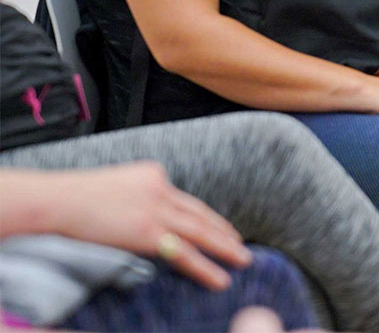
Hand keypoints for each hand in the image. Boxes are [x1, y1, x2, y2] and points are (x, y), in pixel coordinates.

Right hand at [11, 163, 251, 290]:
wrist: (60, 199)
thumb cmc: (75, 198)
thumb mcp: (114, 188)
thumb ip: (134, 199)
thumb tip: (138, 220)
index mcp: (154, 175)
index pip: (185, 201)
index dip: (205, 216)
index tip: (221, 226)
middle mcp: (162, 188)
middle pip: (199, 214)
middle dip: (222, 231)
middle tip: (241, 244)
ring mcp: (157, 210)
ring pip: (200, 232)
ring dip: (224, 248)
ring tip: (243, 260)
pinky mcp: (149, 233)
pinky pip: (185, 253)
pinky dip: (206, 266)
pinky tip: (221, 277)